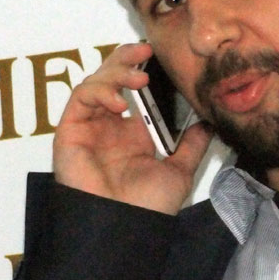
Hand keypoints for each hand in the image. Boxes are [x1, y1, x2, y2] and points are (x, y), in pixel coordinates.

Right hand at [52, 43, 212, 214]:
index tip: (160, 55)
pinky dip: (98, 91)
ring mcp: (88, 129)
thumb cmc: (148, 208)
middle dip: (125, 59)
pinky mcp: (70, 133)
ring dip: (114, 72)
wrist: (126, 229)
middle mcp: (108, 127)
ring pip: (93, 83)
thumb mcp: (179, 171)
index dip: (142, 68)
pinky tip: (118, 101)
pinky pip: (79, 100)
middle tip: (145, 49)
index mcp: (132, 133)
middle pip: (110, 79)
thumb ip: (192, 146)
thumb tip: (208, 123)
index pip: (133, 89)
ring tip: (138, 77)